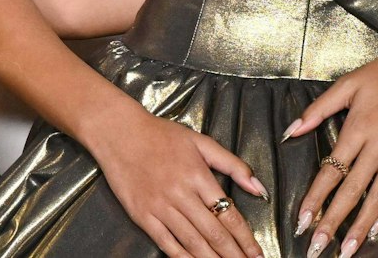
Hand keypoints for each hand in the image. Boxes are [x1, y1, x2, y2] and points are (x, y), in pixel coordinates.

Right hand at [86, 100, 267, 257]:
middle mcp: (180, 194)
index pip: (229, 215)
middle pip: (214, 233)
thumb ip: (232, 164)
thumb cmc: (160, 135)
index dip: (245, 239)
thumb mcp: (200, 142)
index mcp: (198, 175)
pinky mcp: (142, 215)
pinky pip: (166, 243)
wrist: (118, 132)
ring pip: (192, 242)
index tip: (256, 253)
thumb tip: (259, 188)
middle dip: (234, 254)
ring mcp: (160, 207)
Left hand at [282, 42, 377, 255]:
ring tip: (347, 248)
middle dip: (333, 222)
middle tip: (318, 246)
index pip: (331, 171)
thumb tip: (291, 131)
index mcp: (358, 128)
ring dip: (361, 226)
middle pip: (352, 192)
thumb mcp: (348, 84)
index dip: (316, 198)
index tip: (302, 220)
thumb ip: (318, 110)